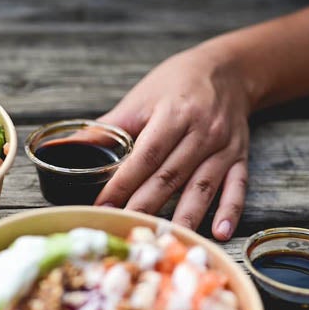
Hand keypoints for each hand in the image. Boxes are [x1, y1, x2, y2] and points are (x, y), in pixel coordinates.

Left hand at [95, 42, 251, 239]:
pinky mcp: (240, 157)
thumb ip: (108, 128)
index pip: (145, 156)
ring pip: (202, 187)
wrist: (227, 70)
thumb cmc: (177, 83)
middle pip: (170, 176)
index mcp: (174, 114)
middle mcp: (202, 132)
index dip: (123, 183)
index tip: (103, 206)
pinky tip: (220, 233)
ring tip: (168, 239)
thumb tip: (69, 147)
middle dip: (146, 206)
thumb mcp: (141, 99)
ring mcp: (224, 147)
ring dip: (185, 217)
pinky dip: (230, 211)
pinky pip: (237, 187)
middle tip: (127, 230)